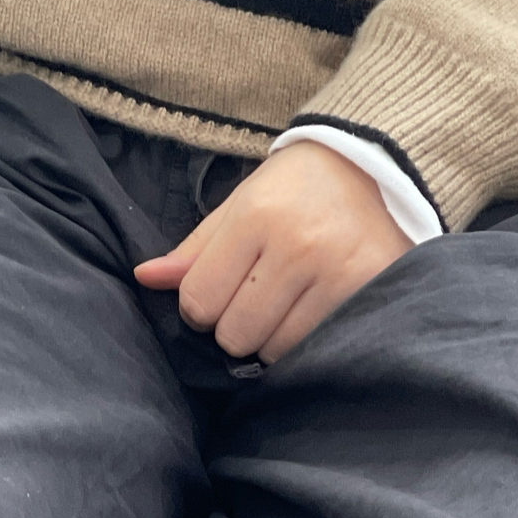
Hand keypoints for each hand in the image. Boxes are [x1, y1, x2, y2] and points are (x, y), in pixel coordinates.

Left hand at [134, 140, 410, 362]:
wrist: (372, 168)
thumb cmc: (294, 190)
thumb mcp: (239, 205)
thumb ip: (194, 250)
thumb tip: (145, 278)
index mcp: (255, 217)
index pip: (199, 301)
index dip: (200, 306)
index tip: (219, 291)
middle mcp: (296, 246)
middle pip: (234, 333)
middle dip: (234, 324)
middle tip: (255, 298)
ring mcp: (334, 273)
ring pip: (272, 349)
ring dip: (269, 336)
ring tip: (286, 301)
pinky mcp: (364, 293)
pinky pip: (310, 348)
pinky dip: (301, 341)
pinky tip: (308, 311)